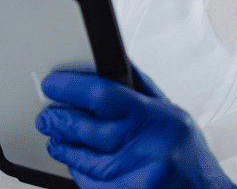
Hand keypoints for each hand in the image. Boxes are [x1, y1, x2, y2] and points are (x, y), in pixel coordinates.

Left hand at [35, 69, 236, 188]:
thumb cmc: (190, 155)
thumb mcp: (173, 115)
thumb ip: (140, 88)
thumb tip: (109, 60)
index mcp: (158, 118)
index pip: (103, 95)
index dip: (70, 88)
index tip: (52, 85)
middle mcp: (149, 148)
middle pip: (86, 130)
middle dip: (58, 120)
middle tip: (46, 115)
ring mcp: (139, 178)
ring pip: (83, 160)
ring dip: (63, 147)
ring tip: (55, 138)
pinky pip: (90, 184)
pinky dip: (78, 172)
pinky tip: (76, 162)